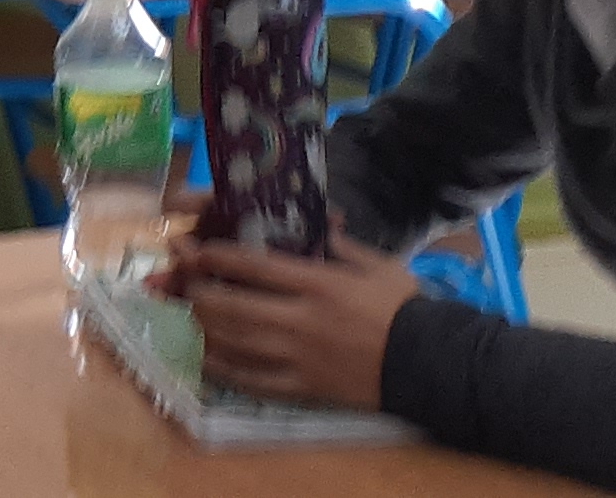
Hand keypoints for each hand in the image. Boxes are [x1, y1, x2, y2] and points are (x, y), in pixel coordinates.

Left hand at [174, 239, 419, 410]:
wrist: (430, 363)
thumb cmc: (405, 309)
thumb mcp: (377, 265)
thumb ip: (340, 246)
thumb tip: (315, 227)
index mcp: (319, 284)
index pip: (253, 266)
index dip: (214, 257)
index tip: (194, 249)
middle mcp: (301, 319)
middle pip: (231, 306)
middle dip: (198, 292)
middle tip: (185, 282)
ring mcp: (299, 357)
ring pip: (234, 343)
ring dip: (205, 326)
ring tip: (194, 313)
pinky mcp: (303, 387)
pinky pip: (251, 381)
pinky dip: (224, 369)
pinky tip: (209, 357)